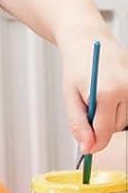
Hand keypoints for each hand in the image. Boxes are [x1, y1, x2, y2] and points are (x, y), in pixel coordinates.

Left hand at [58, 34, 127, 155]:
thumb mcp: (70, 96)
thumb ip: (78, 123)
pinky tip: (107, 93)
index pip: (105, 130)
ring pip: (124, 119)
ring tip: (95, 97)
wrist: (89, 41)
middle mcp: (126, 89)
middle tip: (85, 111)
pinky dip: (117, 107)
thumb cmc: (77, 68)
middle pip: (116, 126)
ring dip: (109, 116)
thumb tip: (87, 147)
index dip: (95, 143)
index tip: (87, 150)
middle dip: (99, 126)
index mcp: (107, 92)